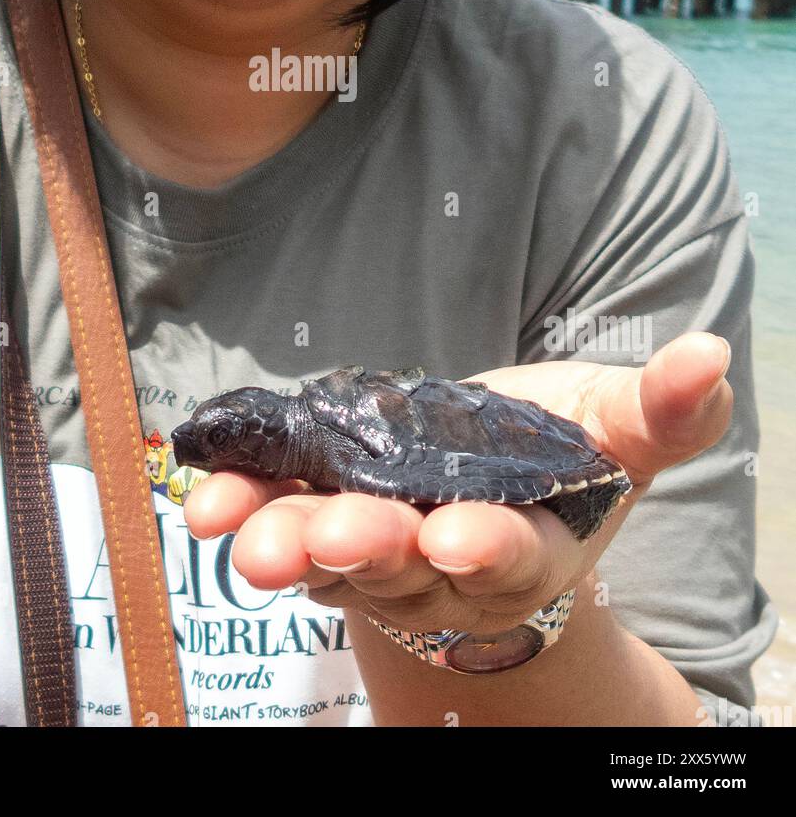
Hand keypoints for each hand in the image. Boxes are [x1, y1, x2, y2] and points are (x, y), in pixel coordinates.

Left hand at [182, 332, 732, 635]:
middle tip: (335, 533)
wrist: (487, 483)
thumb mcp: (614, 430)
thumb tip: (711, 351)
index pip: (512, 558)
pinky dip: (244, 507)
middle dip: (370, 550)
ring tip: (244, 534)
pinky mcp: (319, 521)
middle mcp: (445, 564)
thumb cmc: (559, 455)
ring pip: (329, 557)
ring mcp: (375, 551)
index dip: (487, 547)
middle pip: (406, 567)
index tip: (455, 534)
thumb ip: (662, 407)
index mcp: (529, 547)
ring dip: (286, 541)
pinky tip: (206, 499)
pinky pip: (278, 518)